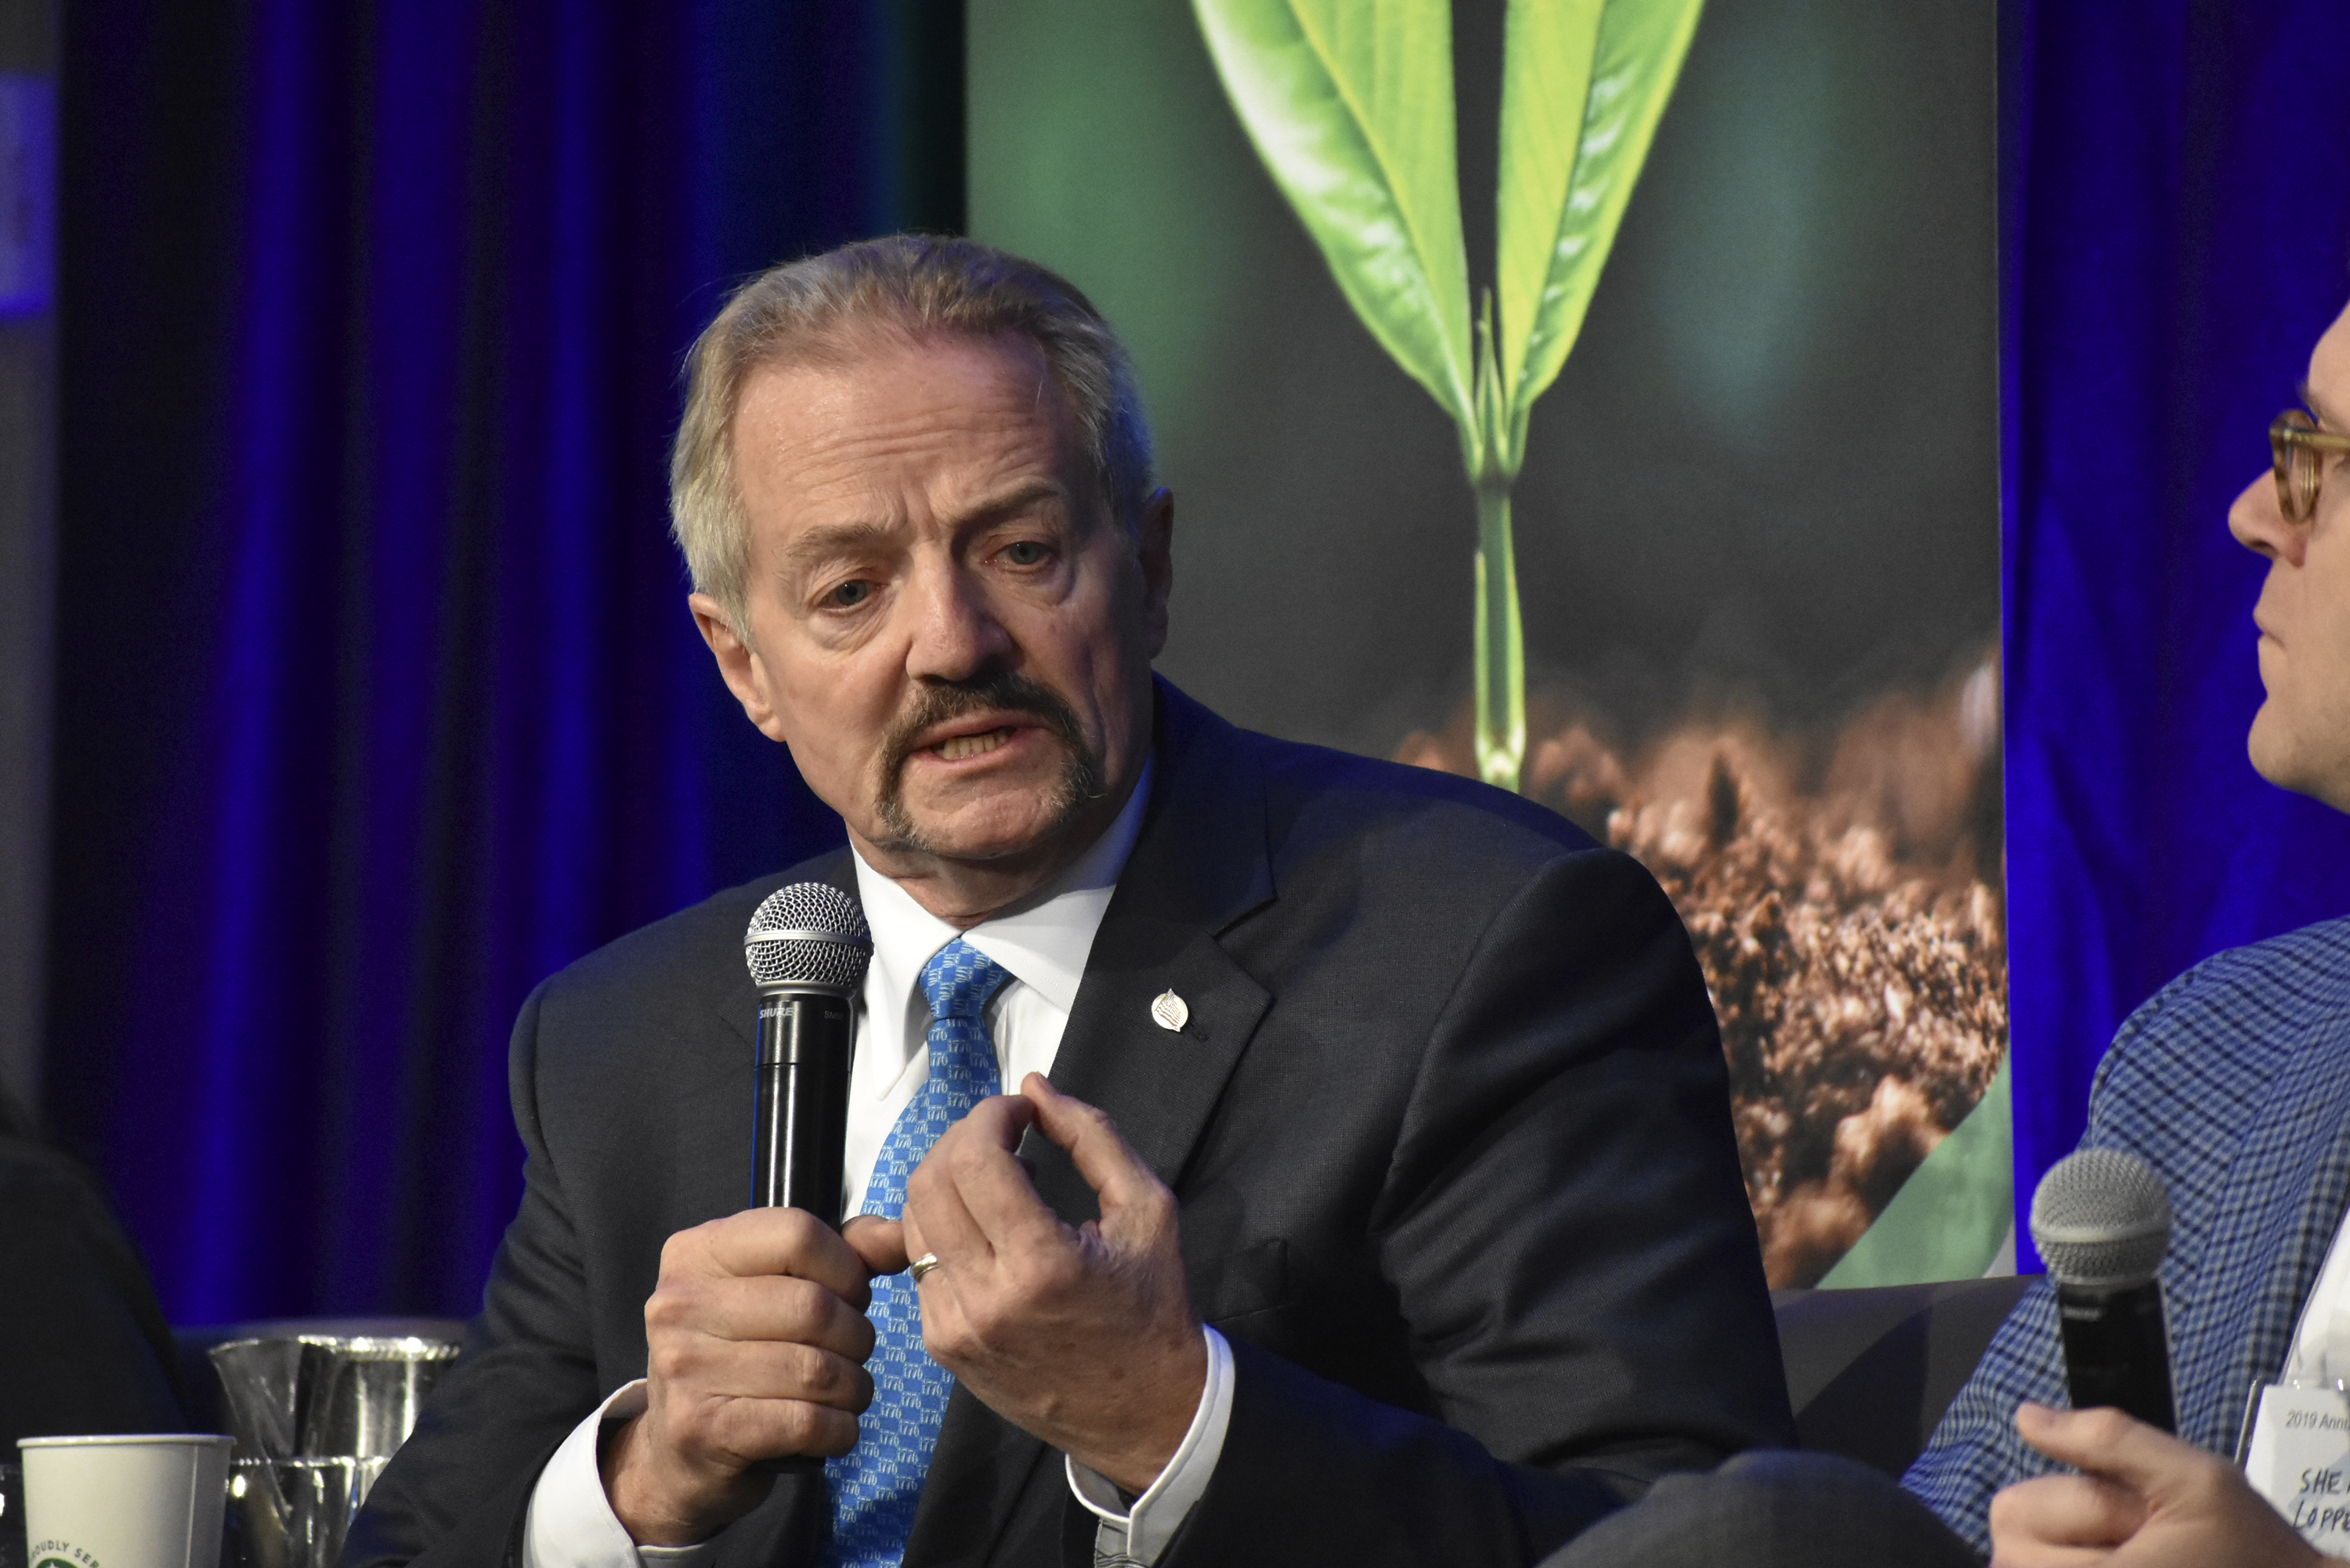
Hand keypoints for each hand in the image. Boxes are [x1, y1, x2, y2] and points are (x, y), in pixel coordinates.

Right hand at [600, 1208, 900, 1545]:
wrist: (678, 1451)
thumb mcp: (776, 1288)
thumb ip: (842, 1253)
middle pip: (814, 1306)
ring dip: (853, 1388)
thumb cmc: (740, 1357)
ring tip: (846, 1392)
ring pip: (816, 1370)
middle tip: (851, 1352)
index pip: (798, 1234)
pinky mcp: (701, 1428)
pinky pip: (805, 1422)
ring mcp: (683, 1367)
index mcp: (697, 1252)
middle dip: (856, 1336)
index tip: (850, 1296)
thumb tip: (898, 1237)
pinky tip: (831, 1428)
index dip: (846, 1268)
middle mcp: (679, 1304)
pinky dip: (838, 1429)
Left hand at [901, 1072, 1205, 1493]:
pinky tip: (987, 1227)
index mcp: (1043, 1266)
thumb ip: (1091, 1136)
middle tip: (1005, 1136)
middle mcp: (987, 1301)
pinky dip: (945, 1227)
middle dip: (964, 1138)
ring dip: (948, 1179)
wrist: (1144, 1411)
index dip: (992, 1117)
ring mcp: (956, 1328)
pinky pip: (919, 1261)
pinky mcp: (942, 1346)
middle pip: (930, 1182)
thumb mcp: (1147, 1208)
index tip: (1022, 1113)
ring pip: (912, 1218)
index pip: (975, 1160)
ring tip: (997, 1179)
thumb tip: (1035, 1088)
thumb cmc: (1152, 1309)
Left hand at [1988, 1402, 2322, 1566]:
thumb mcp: (2194, 1478)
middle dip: (2065, 1529)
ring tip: (2138, 1555)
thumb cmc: (2248, 1547)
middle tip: (2135, 1534)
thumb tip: (2028, 1418)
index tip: (2128, 1513)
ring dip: (2069, 1554)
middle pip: (2009, 1546)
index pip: (2011, 1516)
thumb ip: (2107, 1440)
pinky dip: (2072, 1562)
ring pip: (2023, 1566)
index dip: (2066, 1501)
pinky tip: (2127, 1562)